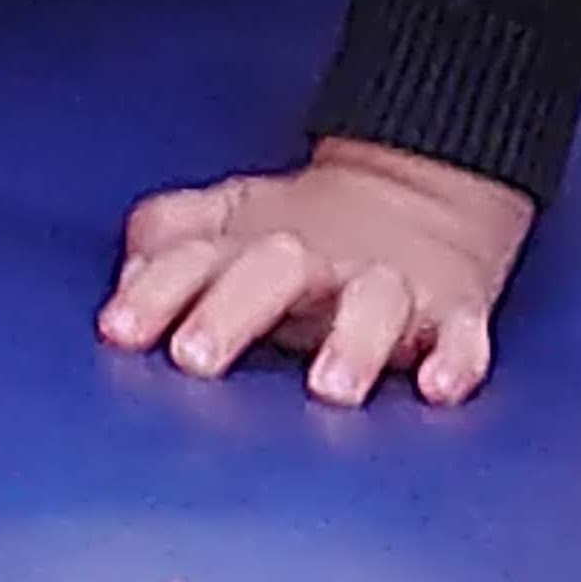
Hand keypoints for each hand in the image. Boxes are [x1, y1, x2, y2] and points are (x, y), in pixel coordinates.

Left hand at [99, 136, 532, 407]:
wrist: (421, 194)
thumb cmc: (298, 238)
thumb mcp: (225, 224)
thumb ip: (165, 244)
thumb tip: (118, 297)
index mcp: (253, 244)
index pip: (196, 256)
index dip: (156, 291)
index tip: (121, 331)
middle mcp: (319, 260)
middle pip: (276, 269)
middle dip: (235, 309)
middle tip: (197, 358)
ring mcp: (388, 284)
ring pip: (375, 301)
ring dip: (353, 339)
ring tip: (330, 387)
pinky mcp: (453, 312)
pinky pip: (462, 336)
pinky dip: (456, 360)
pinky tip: (437, 386)